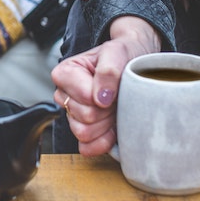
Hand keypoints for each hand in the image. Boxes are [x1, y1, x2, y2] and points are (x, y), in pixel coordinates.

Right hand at [52, 16, 160, 155]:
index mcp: (65, 73)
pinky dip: (103, 141)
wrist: (135, 62)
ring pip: (84, 133)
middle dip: (106, 110)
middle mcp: (64, 95)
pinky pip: (87, 148)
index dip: (104, 96)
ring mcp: (72, 114)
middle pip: (84, 118)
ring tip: (115, 107)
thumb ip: (108, 71)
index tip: (114, 86)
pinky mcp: (82, 131)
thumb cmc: (123, 54)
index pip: (84, 99)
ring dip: (106, 124)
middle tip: (117, 96)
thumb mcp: (118, 52)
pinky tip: (113, 126)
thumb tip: (100, 98)